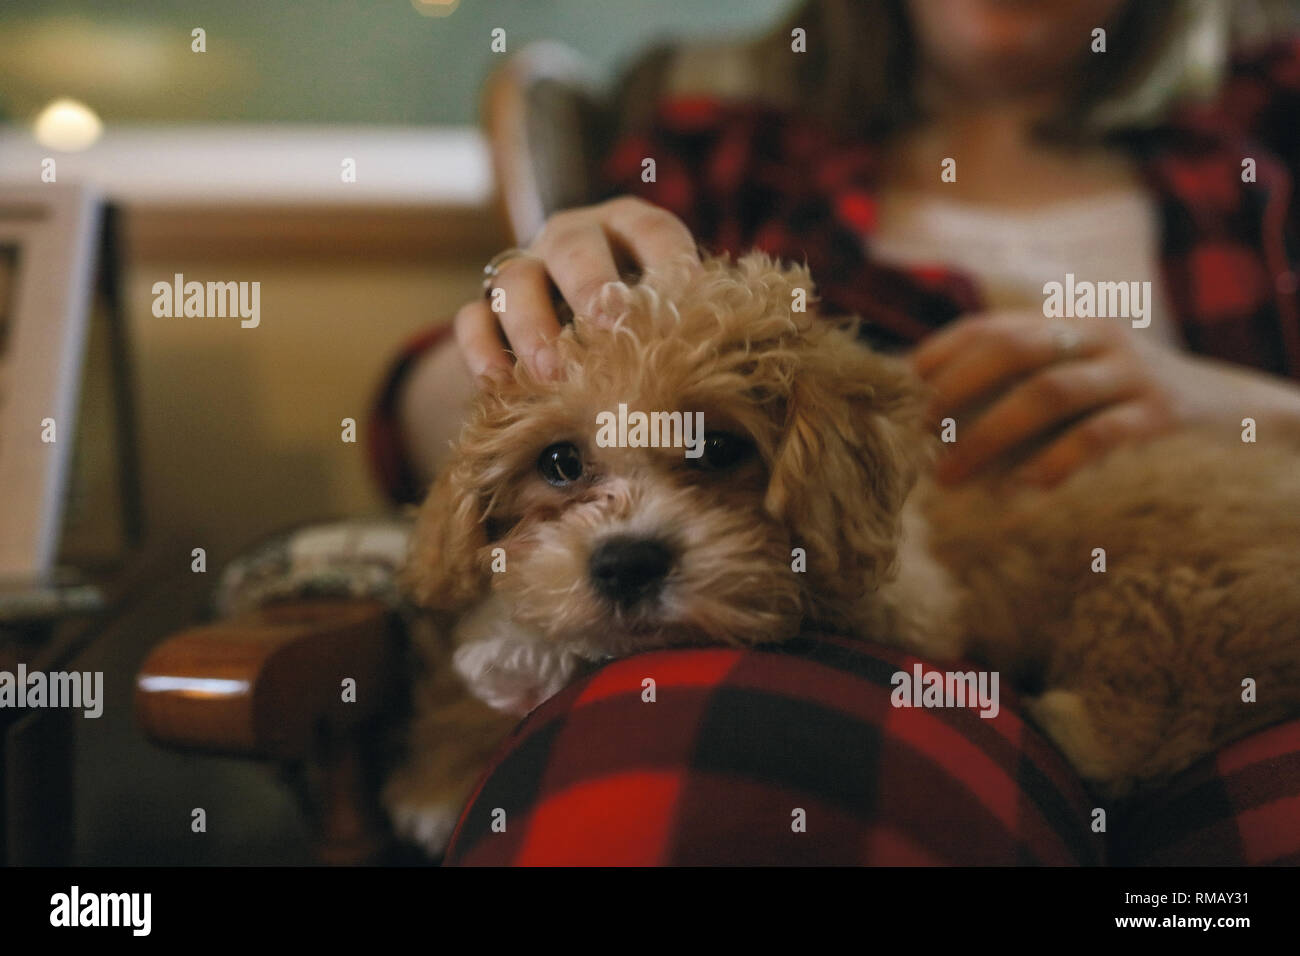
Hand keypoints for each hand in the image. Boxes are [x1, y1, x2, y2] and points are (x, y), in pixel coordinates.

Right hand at [456, 197, 697, 383]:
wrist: (572, 347)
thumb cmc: (642, 332)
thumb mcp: (668, 317)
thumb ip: (686, 328)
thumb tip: (722, 374)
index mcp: (628, 228)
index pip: (652, 230)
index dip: (670, 260)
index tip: (686, 298)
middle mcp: (572, 238)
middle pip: (572, 246)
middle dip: (590, 284)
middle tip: (609, 323)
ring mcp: (523, 271)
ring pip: (514, 280)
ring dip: (532, 325)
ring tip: (552, 371)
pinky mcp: (483, 311)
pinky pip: (473, 321)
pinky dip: (482, 350)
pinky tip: (500, 384)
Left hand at [911, 311, 1188, 486]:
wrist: (1230, 408)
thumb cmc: (1124, 400)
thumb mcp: (1076, 374)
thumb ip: (1019, 382)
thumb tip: (929, 418)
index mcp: (1067, 321)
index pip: (990, 325)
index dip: (940, 352)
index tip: (898, 388)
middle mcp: (1096, 335)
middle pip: (1012, 347)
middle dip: (954, 389)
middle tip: (915, 432)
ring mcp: (1132, 372)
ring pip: (1049, 392)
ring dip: (989, 435)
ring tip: (948, 474)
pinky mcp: (1161, 414)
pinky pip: (1100, 434)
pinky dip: (1056, 460)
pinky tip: (1022, 487)